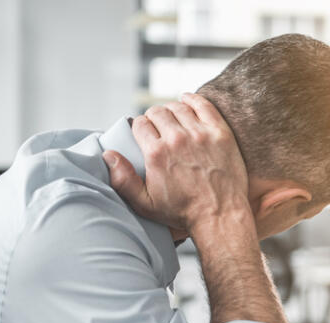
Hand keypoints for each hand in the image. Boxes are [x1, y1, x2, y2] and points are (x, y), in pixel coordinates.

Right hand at [104, 93, 251, 232]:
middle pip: (158, 112)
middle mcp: (177, 139)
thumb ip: (123, 180)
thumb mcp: (146, 204)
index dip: (140, 126)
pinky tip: (187, 100)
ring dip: (172, 109)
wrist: (220, 215)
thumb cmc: (183, 212)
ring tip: (173, 117)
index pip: (140, 124)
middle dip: (154, 117)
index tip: (144, 132)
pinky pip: (203, 105)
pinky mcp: (220, 133)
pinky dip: (192, 99)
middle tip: (158, 126)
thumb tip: (109, 155)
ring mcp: (200, 134)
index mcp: (156, 153)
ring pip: (179, 107)